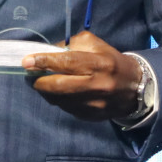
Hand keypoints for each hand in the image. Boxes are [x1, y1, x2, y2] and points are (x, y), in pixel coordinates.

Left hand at [23, 30, 143, 120]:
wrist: (135, 88)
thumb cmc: (111, 62)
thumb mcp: (96, 45)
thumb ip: (72, 45)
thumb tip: (48, 52)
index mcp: (100, 64)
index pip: (67, 62)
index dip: (44, 62)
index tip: (27, 61)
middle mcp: (97, 86)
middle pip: (58, 86)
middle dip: (38, 81)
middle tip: (30, 75)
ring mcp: (93, 104)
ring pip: (58, 100)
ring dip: (45, 91)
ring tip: (40, 82)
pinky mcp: (90, 116)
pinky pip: (65, 108)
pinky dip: (57, 99)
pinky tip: (56, 92)